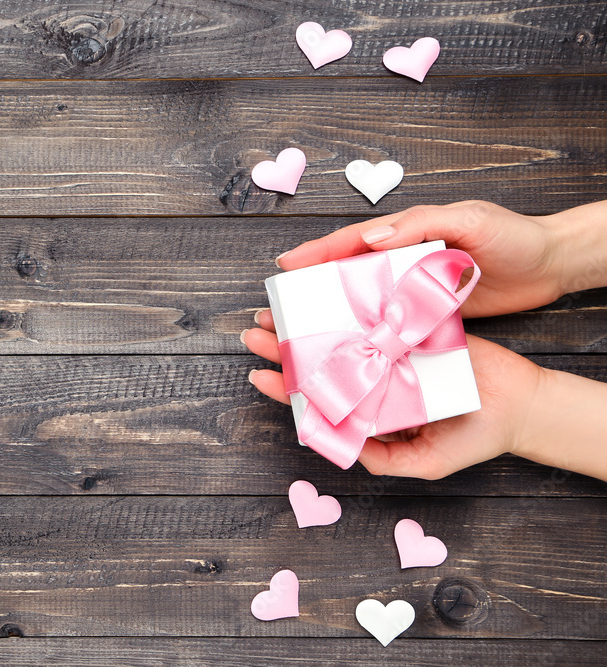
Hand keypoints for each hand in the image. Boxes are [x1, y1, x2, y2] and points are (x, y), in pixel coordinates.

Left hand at [243, 310, 545, 478]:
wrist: (521, 408)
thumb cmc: (473, 440)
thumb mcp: (422, 464)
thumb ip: (381, 459)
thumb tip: (340, 446)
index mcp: (370, 410)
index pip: (319, 399)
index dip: (287, 388)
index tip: (259, 376)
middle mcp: (375, 379)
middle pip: (322, 362)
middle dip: (286, 349)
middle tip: (255, 333)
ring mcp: (391, 353)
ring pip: (339, 336)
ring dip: (308, 325)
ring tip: (276, 314)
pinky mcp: (411, 330)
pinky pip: (377, 317)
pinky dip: (351, 308)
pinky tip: (325, 299)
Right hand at [275, 201, 567, 317]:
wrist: (550, 265)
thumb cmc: (514, 236)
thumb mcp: (470, 220)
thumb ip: (422, 224)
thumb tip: (374, 236)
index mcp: (406, 234)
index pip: (352, 242)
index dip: (317, 252)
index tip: (285, 264)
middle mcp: (403, 260)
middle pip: (348, 272)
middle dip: (312, 285)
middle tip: (281, 305)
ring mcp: (413, 287)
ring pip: (363, 299)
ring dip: (334, 313)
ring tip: (304, 331)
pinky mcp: (428, 313)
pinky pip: (389, 322)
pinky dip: (367, 333)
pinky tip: (352, 348)